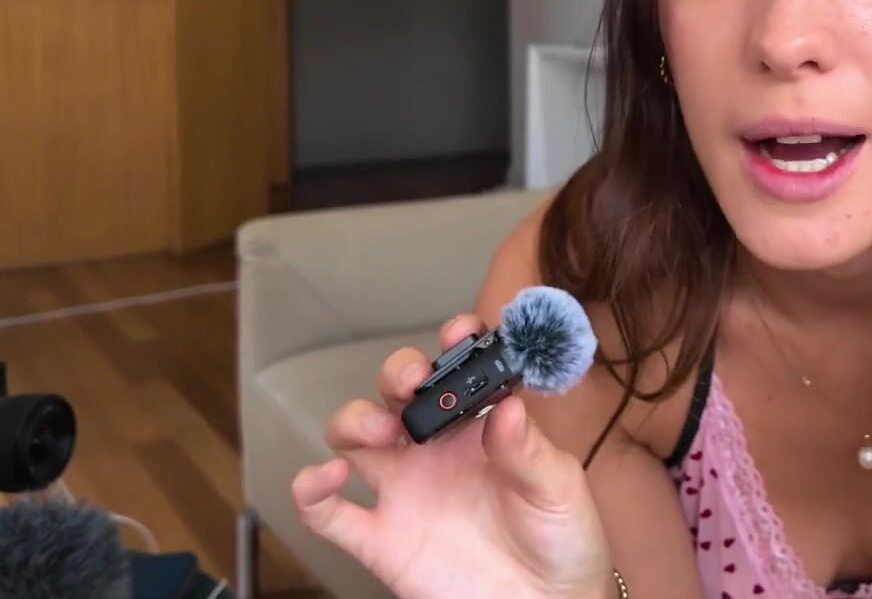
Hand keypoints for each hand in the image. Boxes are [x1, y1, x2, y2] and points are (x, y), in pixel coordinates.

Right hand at [291, 314, 613, 598]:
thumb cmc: (561, 540)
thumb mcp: (559, 488)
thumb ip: (529, 450)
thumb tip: (507, 407)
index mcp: (480, 428)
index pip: (455, 371)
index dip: (451, 343)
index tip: (459, 331)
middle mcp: (435, 452)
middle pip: (394, 393)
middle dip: (395, 373)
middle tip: (412, 383)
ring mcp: (403, 492)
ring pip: (351, 437)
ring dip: (353, 419)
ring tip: (382, 430)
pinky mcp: (381, 540)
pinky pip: (327, 512)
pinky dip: (309, 489)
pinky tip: (324, 475)